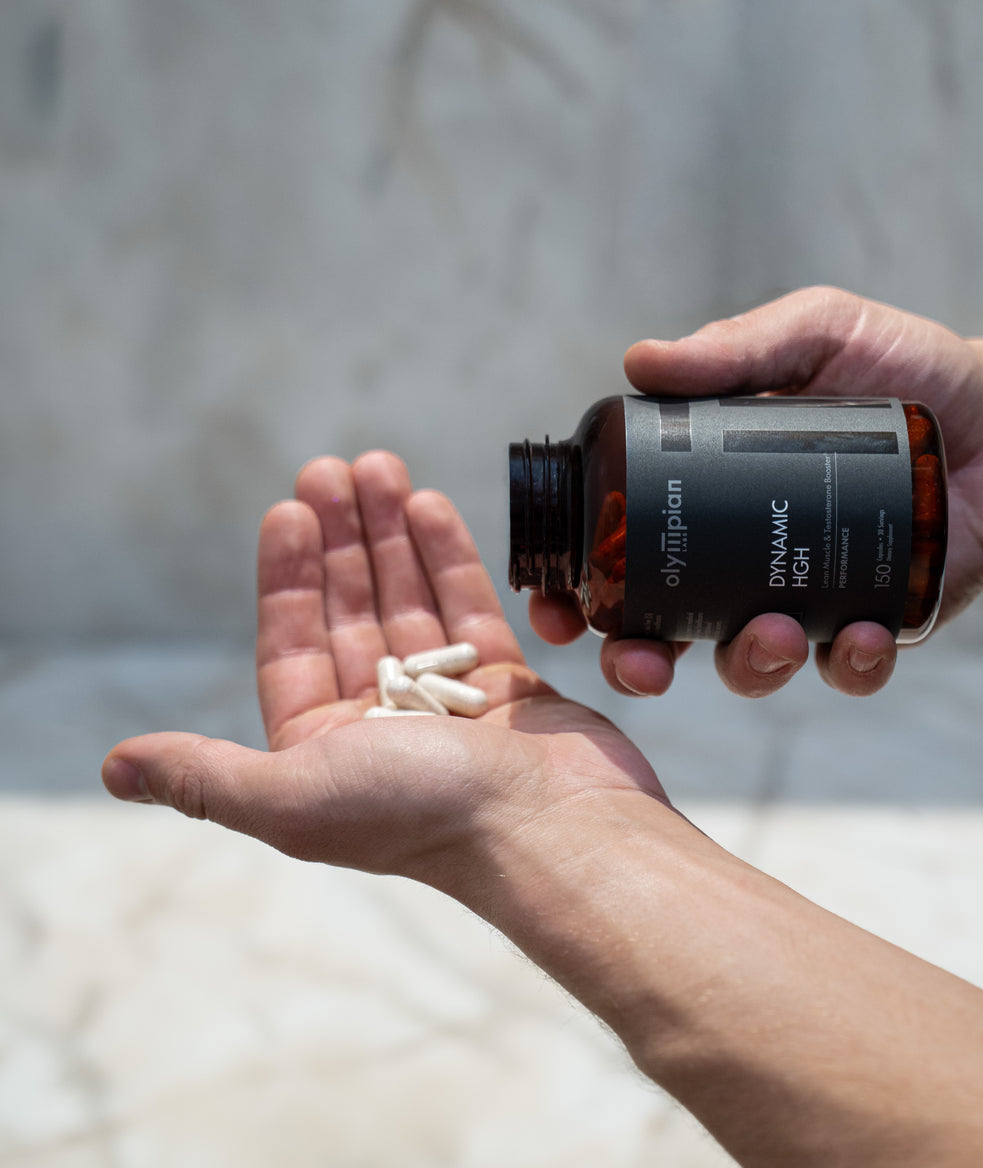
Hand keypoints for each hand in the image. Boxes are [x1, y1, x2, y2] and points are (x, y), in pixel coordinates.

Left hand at [102, 452, 668, 894]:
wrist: (553, 831)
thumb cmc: (423, 815)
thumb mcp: (294, 795)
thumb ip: (206, 776)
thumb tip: (113, 767)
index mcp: (324, 752)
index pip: (292, 644)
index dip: (287, 576)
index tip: (288, 510)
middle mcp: (382, 725)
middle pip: (351, 611)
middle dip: (340, 539)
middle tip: (333, 467)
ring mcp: (447, 701)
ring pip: (409, 600)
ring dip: (390, 534)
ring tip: (380, 466)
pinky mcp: (505, 684)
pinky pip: (468, 608)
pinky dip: (446, 557)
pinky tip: (428, 507)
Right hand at [531, 286, 982, 698]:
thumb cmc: (901, 369)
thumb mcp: (816, 336)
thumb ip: (736, 350)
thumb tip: (641, 359)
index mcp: (709, 498)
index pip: (623, 548)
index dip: (580, 587)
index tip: (557, 607)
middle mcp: (744, 559)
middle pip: (665, 631)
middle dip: (639, 661)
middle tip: (644, 662)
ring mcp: (807, 599)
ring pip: (751, 665)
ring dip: (750, 665)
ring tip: (780, 632)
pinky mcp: (877, 625)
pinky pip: (849, 668)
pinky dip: (851, 662)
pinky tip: (865, 633)